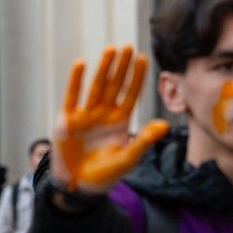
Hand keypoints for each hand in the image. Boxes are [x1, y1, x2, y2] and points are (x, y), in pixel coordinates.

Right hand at [52, 44, 169, 193]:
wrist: (78, 186)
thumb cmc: (104, 174)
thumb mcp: (127, 158)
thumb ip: (144, 140)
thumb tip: (164, 125)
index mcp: (120, 121)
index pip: (131, 94)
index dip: (137, 77)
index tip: (144, 58)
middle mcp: (103, 113)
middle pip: (114, 85)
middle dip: (121, 67)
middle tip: (129, 47)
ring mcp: (85, 114)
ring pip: (96, 86)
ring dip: (103, 68)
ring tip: (111, 49)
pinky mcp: (67, 119)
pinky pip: (72, 96)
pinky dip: (76, 80)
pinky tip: (81, 64)